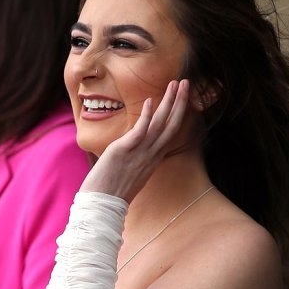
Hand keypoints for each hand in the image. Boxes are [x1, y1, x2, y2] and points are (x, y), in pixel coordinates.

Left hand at [81, 79, 190, 201]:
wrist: (102, 204)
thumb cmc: (112, 190)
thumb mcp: (131, 172)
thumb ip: (137, 157)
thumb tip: (135, 148)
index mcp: (153, 159)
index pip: (171, 133)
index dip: (178, 114)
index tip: (182, 98)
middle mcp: (151, 155)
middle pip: (172, 125)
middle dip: (180, 102)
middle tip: (186, 83)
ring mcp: (139, 153)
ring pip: (160, 124)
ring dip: (169, 102)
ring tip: (176, 84)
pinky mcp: (124, 151)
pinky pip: (140, 131)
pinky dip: (147, 116)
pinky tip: (150, 101)